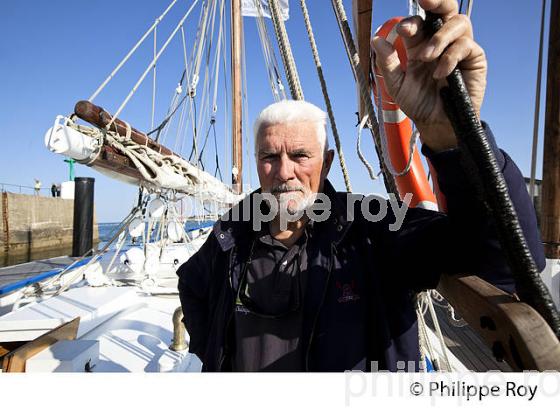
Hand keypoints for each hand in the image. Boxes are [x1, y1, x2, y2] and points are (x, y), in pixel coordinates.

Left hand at [371, 0, 486, 151]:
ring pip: (458, 22)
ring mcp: (459, 48)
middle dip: (437, 1)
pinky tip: (440, 73)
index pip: (418, 23)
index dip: (411, 22)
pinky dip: (451, 56)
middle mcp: (440, 42)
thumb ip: (387, 63)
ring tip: (427, 57)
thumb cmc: (418, 103)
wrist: (436, 123)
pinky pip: (466, 44)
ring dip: (440, 36)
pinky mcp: (474, 58)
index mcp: (420, 45)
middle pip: (445, 9)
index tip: (403, 31)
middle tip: (425, 0)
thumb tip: (376, 39)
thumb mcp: (397, 85)